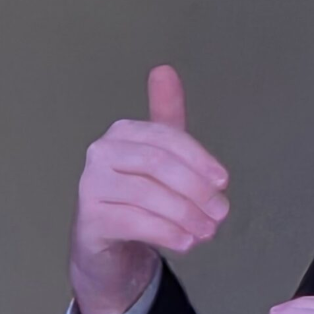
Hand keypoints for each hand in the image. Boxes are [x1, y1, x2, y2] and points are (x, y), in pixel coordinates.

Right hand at [70, 66, 229, 313]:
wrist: (107, 244)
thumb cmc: (138, 193)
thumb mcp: (160, 155)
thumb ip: (168, 117)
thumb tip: (164, 69)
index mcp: (123, 132)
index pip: (168, 138)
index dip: (200, 159)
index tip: (224, 182)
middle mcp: (101, 153)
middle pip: (158, 164)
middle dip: (196, 189)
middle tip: (221, 213)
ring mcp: (90, 186)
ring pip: (147, 194)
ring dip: (187, 215)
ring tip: (208, 232)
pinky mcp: (90, 219)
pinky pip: (135, 222)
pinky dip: (167, 233)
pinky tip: (187, 242)